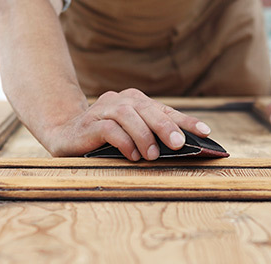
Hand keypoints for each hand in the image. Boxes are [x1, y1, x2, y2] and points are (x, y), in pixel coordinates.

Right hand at [39, 88, 211, 159]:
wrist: (64, 136)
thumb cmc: (105, 139)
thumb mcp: (131, 137)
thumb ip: (152, 138)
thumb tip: (182, 149)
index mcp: (135, 102)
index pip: (165, 109)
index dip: (186, 120)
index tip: (206, 132)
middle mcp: (120, 100)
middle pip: (147, 109)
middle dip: (165, 126)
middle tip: (178, 144)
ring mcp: (103, 110)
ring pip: (127, 115)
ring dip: (143, 135)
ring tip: (152, 156)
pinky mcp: (88, 124)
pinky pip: (108, 128)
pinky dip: (123, 142)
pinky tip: (132, 156)